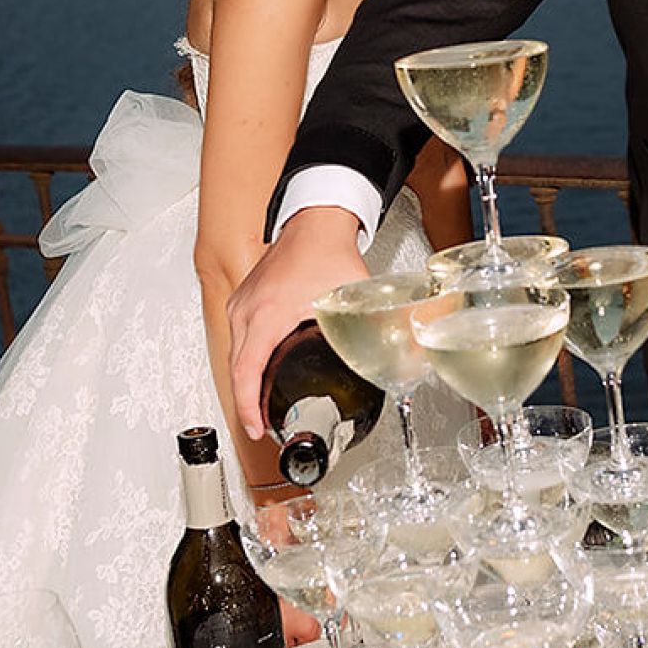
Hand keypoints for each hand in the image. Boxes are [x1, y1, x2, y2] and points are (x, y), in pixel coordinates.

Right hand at [228, 206, 367, 437]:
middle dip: (248, 403)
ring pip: (235, 354)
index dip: (248, 406)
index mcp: (267, 314)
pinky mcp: (243, 299)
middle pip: (236, 369)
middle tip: (265, 427)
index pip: (246, 371)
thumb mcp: (354, 294)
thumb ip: (384, 324)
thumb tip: (412, 353)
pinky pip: (238, 338)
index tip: (257, 427)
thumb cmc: (327, 250)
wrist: (314, 220)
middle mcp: (247, 310)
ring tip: (263, 407)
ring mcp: (241, 303)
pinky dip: (246, 361)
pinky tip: (261, 373)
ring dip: (246, 382)